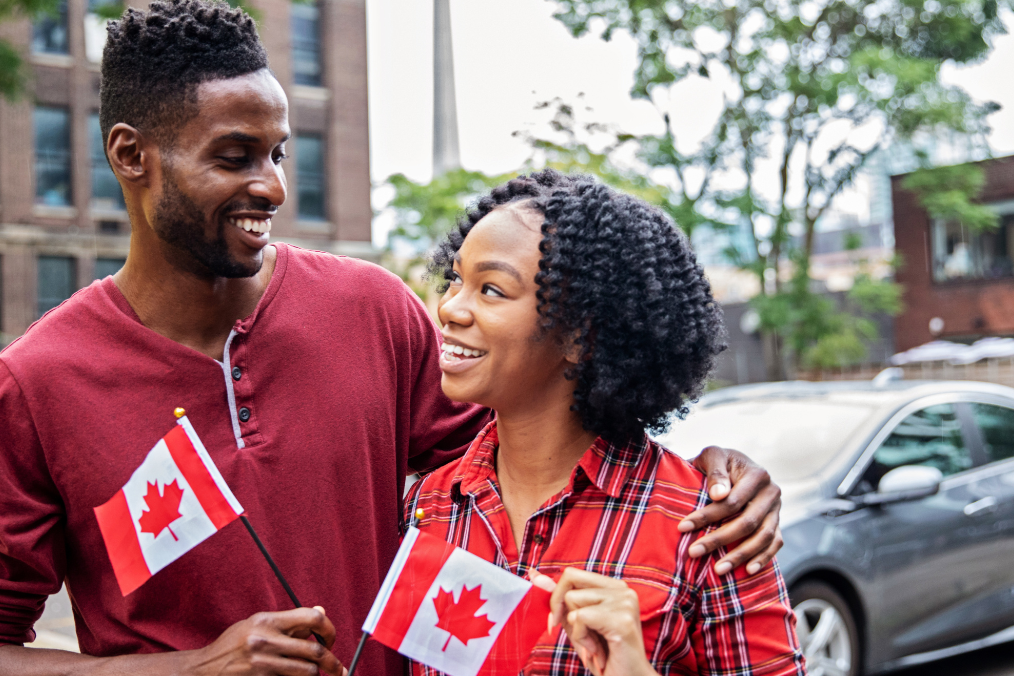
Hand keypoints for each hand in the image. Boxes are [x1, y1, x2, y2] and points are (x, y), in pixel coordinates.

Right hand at [183, 606, 344, 675]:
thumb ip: (290, 621)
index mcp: (267, 620)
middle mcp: (266, 640)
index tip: (330, 639)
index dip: (328, 629)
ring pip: (308, 672)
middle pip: (314, 650)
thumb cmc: (235, 644)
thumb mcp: (258, 624)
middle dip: (332, 662)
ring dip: (317, 675)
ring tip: (318, 675)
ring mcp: (263, 663)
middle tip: (337, 668)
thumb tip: (321, 613)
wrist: (205, 669)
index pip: (311, 618)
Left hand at [532, 569, 657, 675]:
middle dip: (565, 613)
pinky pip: (580, 618)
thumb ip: (559, 599)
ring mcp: (625, 602)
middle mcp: (623, 589)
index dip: (557, 597)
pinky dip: (581, 638)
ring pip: (573, 599)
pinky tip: (597, 650)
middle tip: (585, 637)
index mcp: (614, 587)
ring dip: (577, 630)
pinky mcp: (622, 619)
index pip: (571, 573)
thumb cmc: (601, 656)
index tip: (559, 620)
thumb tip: (533, 575)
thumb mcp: (576, 623)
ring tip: (595, 645)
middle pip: (569, 583)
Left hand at [680, 446, 782, 575]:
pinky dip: (763, 558)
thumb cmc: (718, 461)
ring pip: (763, 537)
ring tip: (718, 569)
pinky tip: (748, 571)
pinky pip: (775, 544)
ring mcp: (777, 509)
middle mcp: (772, 492)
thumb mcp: (713, 456)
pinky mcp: (777, 522)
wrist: (733, 464)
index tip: (683, 527)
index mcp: (757, 474)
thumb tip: (719, 495)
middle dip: (719, 539)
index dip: (708, 516)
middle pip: (747, 522)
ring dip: (740, 555)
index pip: (732, 502)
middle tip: (694, 552)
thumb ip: (716, 471)